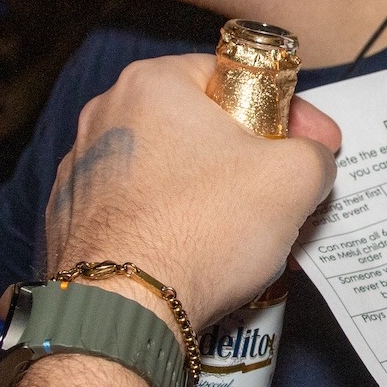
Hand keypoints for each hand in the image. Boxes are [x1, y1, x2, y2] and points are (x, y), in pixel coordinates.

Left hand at [43, 54, 341, 329]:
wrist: (124, 311)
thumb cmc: (201, 229)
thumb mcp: (293, 178)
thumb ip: (313, 154)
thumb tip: (310, 160)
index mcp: (152, 83)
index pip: (236, 75)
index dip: (287, 110)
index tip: (315, 145)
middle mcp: (105, 116)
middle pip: (200, 125)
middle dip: (250, 158)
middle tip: (285, 193)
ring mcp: (81, 170)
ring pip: (169, 170)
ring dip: (211, 193)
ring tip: (246, 235)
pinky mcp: (72, 221)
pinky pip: (139, 210)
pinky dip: (171, 225)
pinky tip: (198, 256)